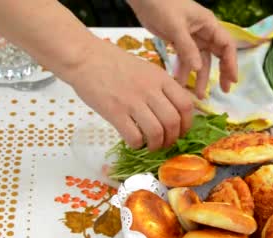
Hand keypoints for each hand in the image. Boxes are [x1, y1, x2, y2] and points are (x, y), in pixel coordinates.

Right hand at [68, 39, 192, 150]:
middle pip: (173, 122)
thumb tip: (172, 110)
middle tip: (165, 143)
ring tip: (150, 146)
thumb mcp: (145, 69)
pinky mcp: (115, 111)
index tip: (181, 132)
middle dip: (172, 139)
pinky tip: (133, 142)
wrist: (85, 57)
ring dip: (156, 145)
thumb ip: (160, 87)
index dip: (187, 124)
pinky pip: (134, 136)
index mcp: (160, 78)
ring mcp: (132, 101)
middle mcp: (150, 90)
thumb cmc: (114, 63)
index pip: (186, 104)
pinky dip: (137, 144)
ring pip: (156, 132)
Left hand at [128, 0, 236, 98]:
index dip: (231, 63)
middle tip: (222, 92)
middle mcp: (204, 31)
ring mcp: (192, 37)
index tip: (232, 80)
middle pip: (217, 55)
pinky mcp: (180, 41)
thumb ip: (187, 48)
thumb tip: (199, 69)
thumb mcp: (175, 27)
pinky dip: (184, 70)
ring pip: (200, 60)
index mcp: (208, 24)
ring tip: (198, 95)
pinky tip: (180, 83)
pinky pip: (186, 59)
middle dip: (220, 73)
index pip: (226, 46)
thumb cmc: (162, 5)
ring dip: (199, 77)